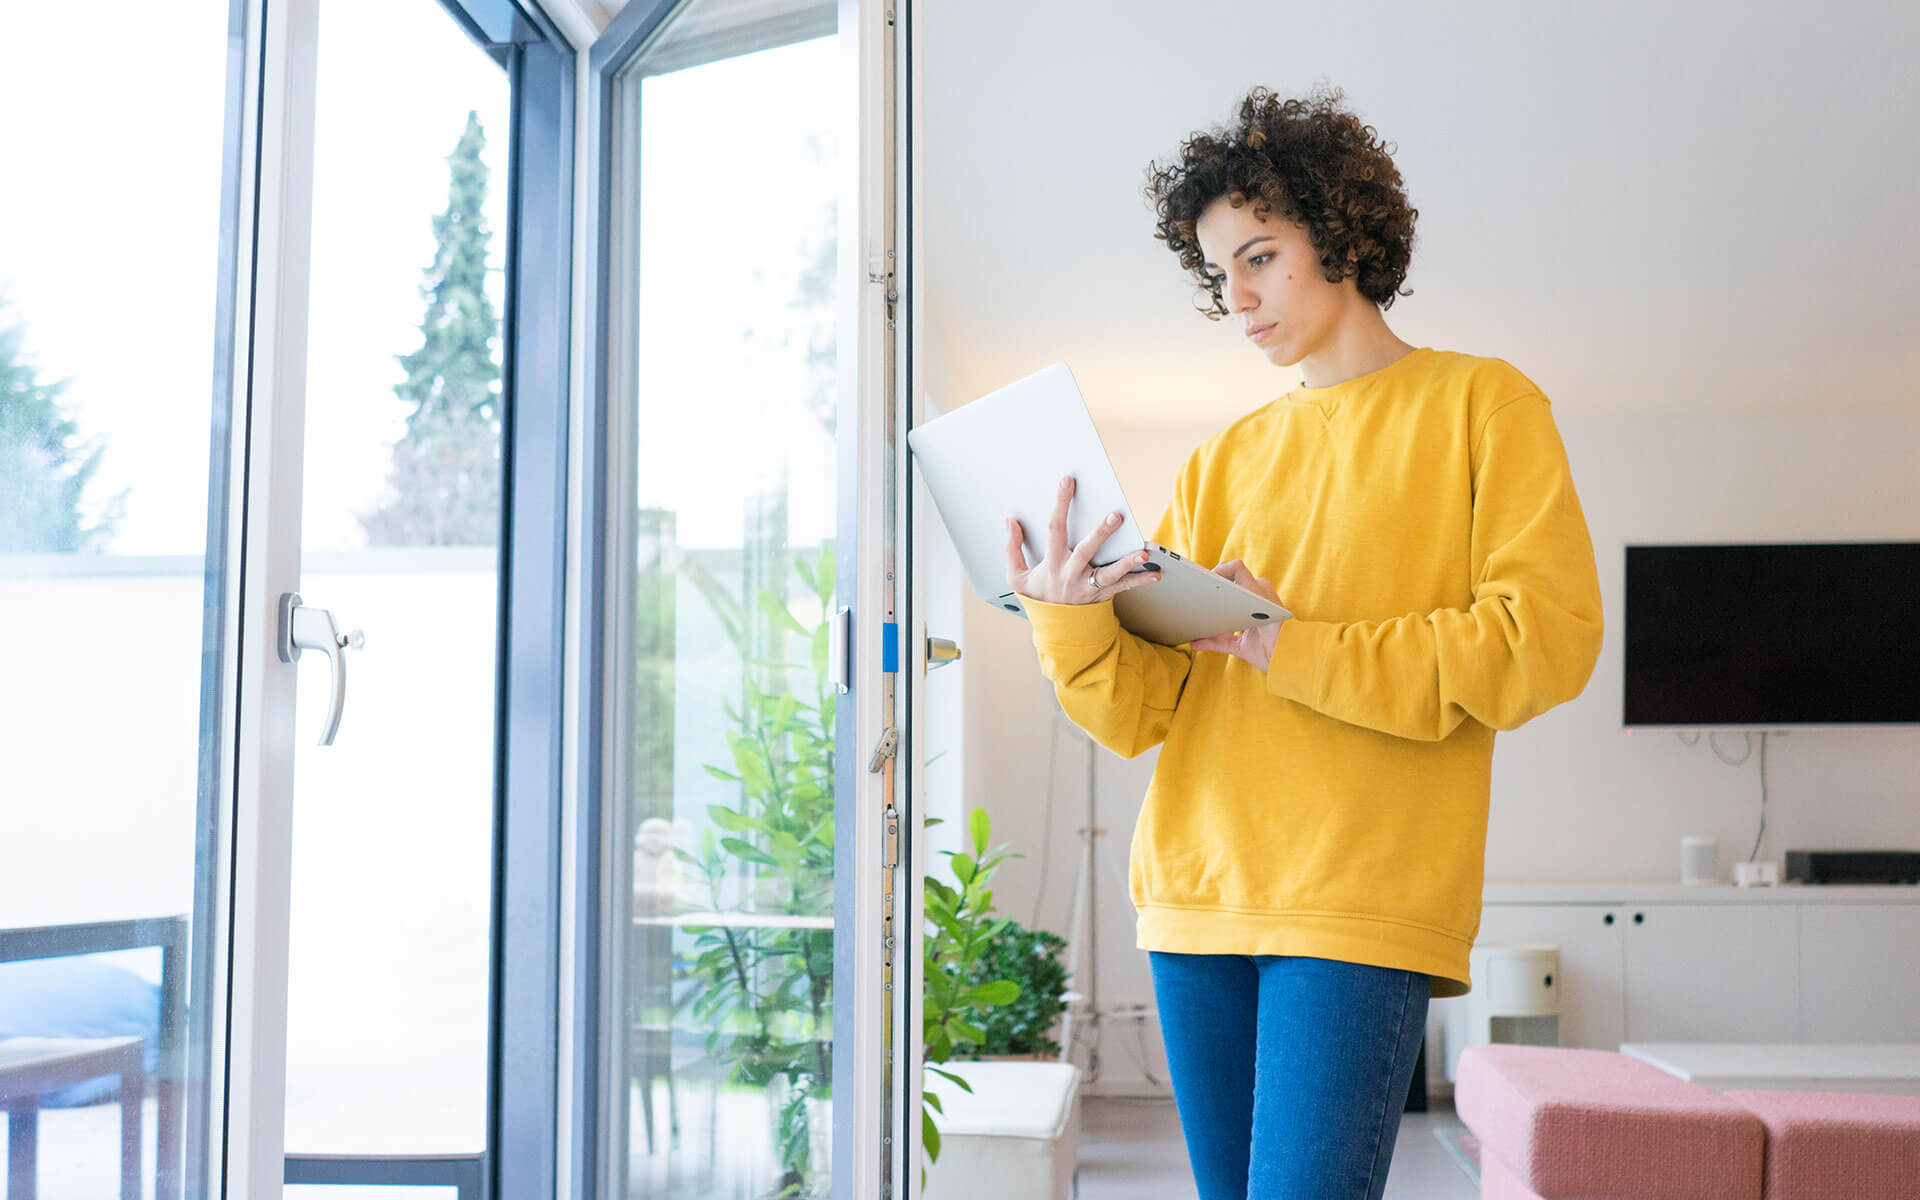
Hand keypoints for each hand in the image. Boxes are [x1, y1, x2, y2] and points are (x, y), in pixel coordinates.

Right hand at [1005, 474, 1162, 604]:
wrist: (1053, 628)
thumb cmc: (1038, 595)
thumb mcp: (1016, 576)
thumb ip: (1012, 548)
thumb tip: (1010, 522)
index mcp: (1052, 563)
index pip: (1055, 528)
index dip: (1060, 504)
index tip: (1067, 482)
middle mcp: (1071, 574)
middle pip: (1086, 550)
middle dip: (1101, 533)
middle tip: (1115, 516)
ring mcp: (1088, 586)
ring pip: (1109, 573)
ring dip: (1127, 562)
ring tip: (1144, 552)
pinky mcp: (1102, 595)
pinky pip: (1123, 587)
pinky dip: (1140, 580)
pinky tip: (1155, 574)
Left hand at [1190, 559, 1287, 669]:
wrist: (1287, 656)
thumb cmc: (1270, 651)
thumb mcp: (1237, 645)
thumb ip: (1217, 642)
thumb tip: (1194, 643)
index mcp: (1256, 601)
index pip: (1233, 586)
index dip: (1216, 586)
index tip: (1200, 593)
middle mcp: (1259, 591)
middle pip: (1230, 575)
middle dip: (1211, 580)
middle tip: (1195, 590)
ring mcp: (1259, 587)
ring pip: (1232, 568)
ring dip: (1213, 574)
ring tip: (1199, 585)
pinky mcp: (1256, 586)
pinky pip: (1236, 567)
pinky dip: (1220, 571)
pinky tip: (1208, 582)